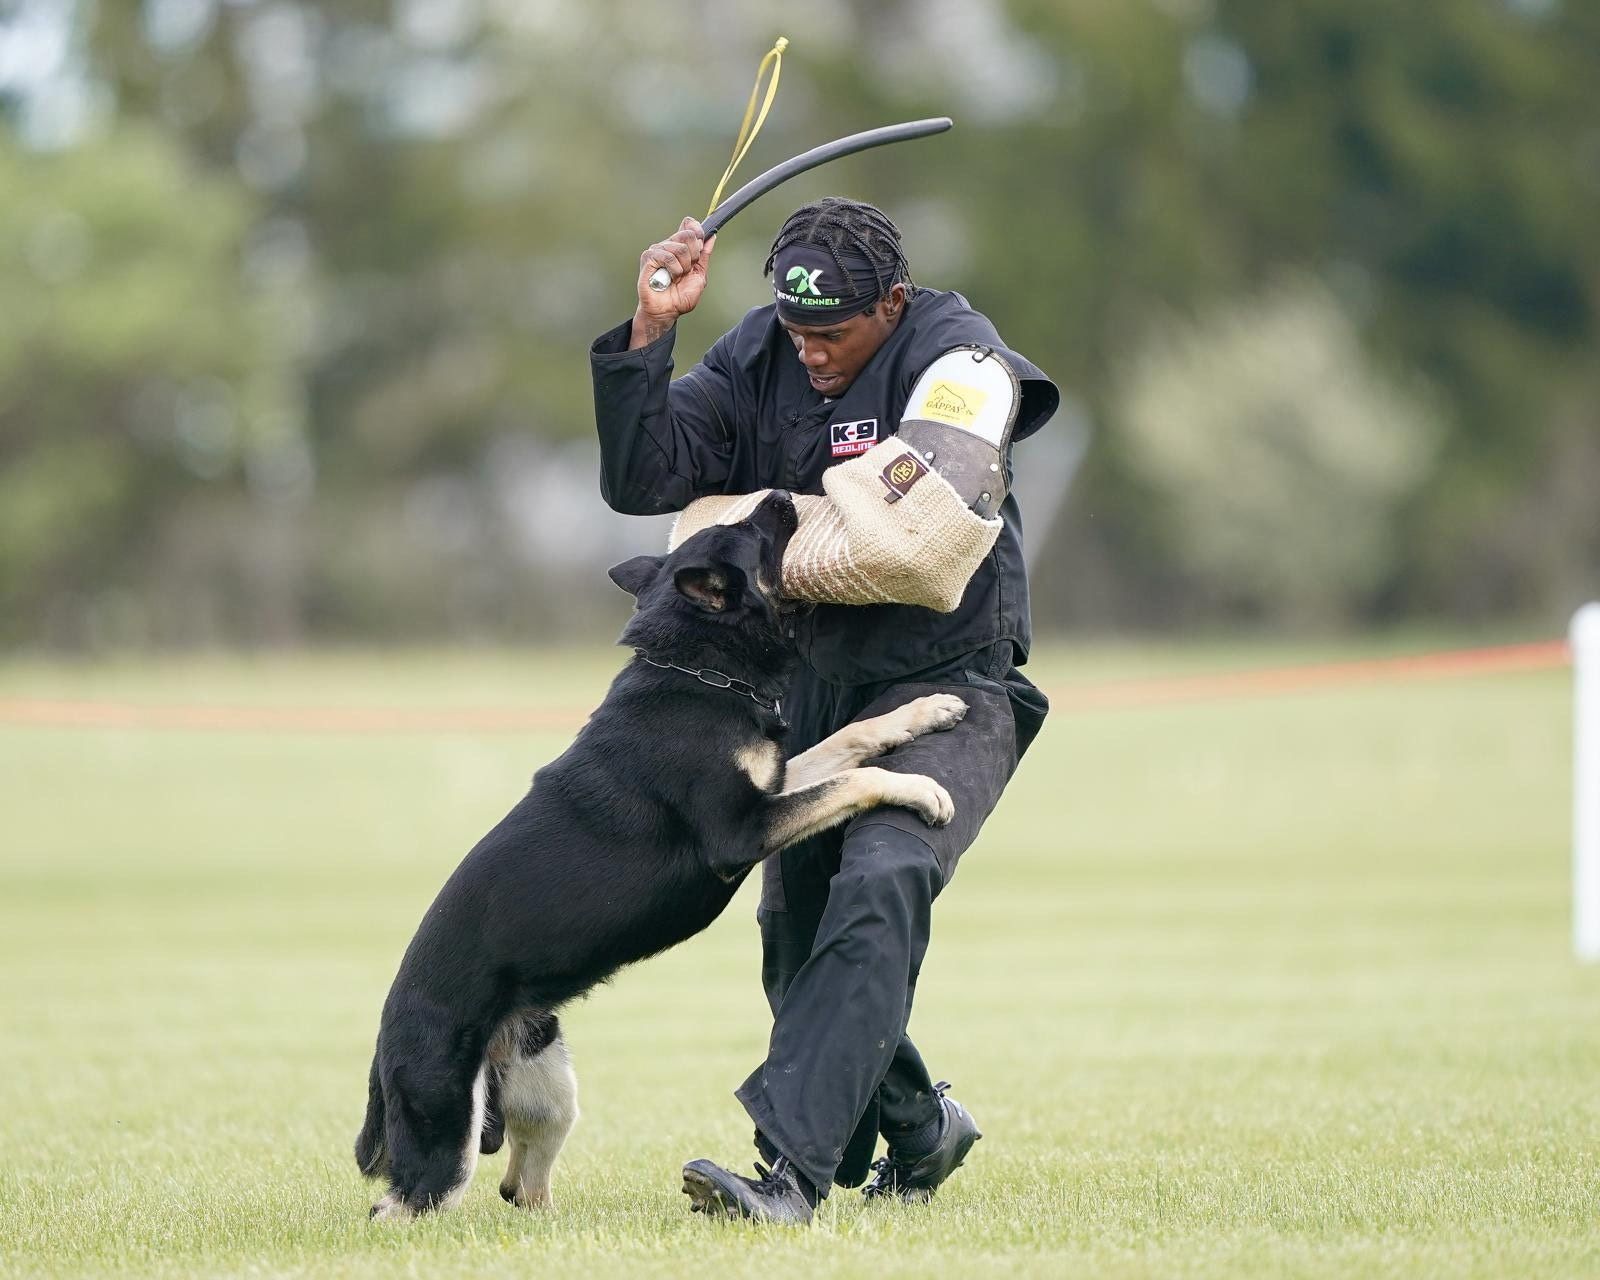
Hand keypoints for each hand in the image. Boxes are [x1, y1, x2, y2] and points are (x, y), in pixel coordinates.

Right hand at [630, 217, 715, 348]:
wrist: (667, 311)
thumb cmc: (680, 296)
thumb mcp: (699, 274)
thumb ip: (704, 255)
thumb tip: (712, 237)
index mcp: (680, 247)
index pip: (689, 225)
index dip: (697, 231)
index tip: (700, 246)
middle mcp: (668, 245)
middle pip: (687, 234)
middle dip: (693, 255)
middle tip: (687, 270)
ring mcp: (657, 250)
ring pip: (679, 247)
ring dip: (683, 266)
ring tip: (676, 277)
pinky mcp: (648, 258)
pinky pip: (667, 255)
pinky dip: (673, 269)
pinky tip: (669, 277)